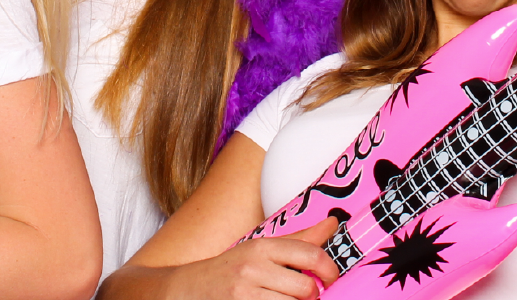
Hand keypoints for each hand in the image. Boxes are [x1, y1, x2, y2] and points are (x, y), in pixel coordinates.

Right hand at [162, 218, 338, 299]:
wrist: (183, 291)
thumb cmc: (227, 272)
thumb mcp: (259, 251)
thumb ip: (298, 241)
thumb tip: (333, 224)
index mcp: (261, 248)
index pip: (309, 254)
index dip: (329, 269)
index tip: (331, 278)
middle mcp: (252, 269)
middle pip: (305, 288)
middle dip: (311, 296)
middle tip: (304, 297)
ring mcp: (244, 295)